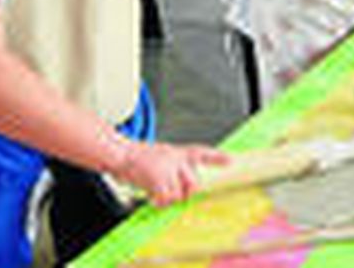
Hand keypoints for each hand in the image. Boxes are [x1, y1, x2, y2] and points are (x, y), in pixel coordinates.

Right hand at [111, 139, 227, 206]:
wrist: (122, 154)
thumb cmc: (141, 158)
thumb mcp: (163, 156)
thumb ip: (177, 168)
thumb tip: (189, 188)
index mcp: (179, 152)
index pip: (202, 153)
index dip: (218, 158)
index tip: (231, 161)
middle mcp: (177, 158)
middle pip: (193, 184)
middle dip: (184, 193)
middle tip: (170, 192)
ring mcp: (169, 168)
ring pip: (178, 194)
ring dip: (167, 198)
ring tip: (156, 190)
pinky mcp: (159, 179)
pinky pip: (166, 198)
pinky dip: (158, 202)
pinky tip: (151, 196)